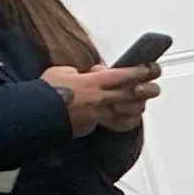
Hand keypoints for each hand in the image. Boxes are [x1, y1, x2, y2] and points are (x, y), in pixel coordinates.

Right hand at [45, 63, 159, 135]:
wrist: (38, 114)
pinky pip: (118, 124)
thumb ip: (80, 71)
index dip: (139, 71)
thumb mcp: (62, 71)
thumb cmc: (47, 91)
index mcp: (92, 82)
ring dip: (140, 105)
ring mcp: (99, 114)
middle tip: (155, 87)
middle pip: (132, 94)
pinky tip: (134, 117)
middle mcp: (99, 99)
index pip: (123, 75)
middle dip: (147, 89)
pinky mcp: (95, 125)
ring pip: (128, 110)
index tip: (150, 68)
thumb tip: (90, 73)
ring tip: (145, 101)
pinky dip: (129, 121)